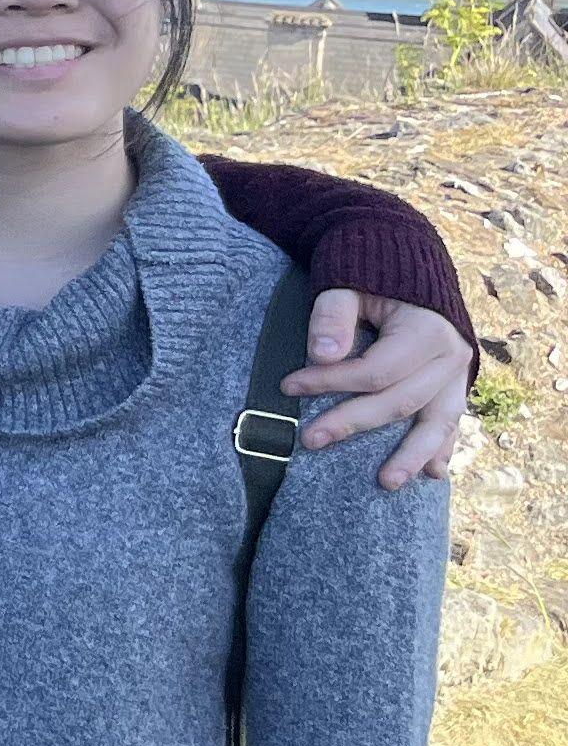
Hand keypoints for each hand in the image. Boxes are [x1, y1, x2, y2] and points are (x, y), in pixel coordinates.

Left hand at [283, 293, 471, 487]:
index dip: (330, 382)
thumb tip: (321, 355)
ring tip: (386, 482)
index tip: (288, 386)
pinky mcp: (455, 383)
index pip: (375, 370)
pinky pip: (451, 421)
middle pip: (400, 401)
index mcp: (427, 329)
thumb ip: (332, 316)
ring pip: (438, 422)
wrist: (407, 263)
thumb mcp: (347, 284)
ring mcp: (458, 373)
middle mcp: (451, 356)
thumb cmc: (370, 275)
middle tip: (310, 440)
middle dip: (353, 422)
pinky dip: (442, 447)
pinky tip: (432, 473)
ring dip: (412, 454)